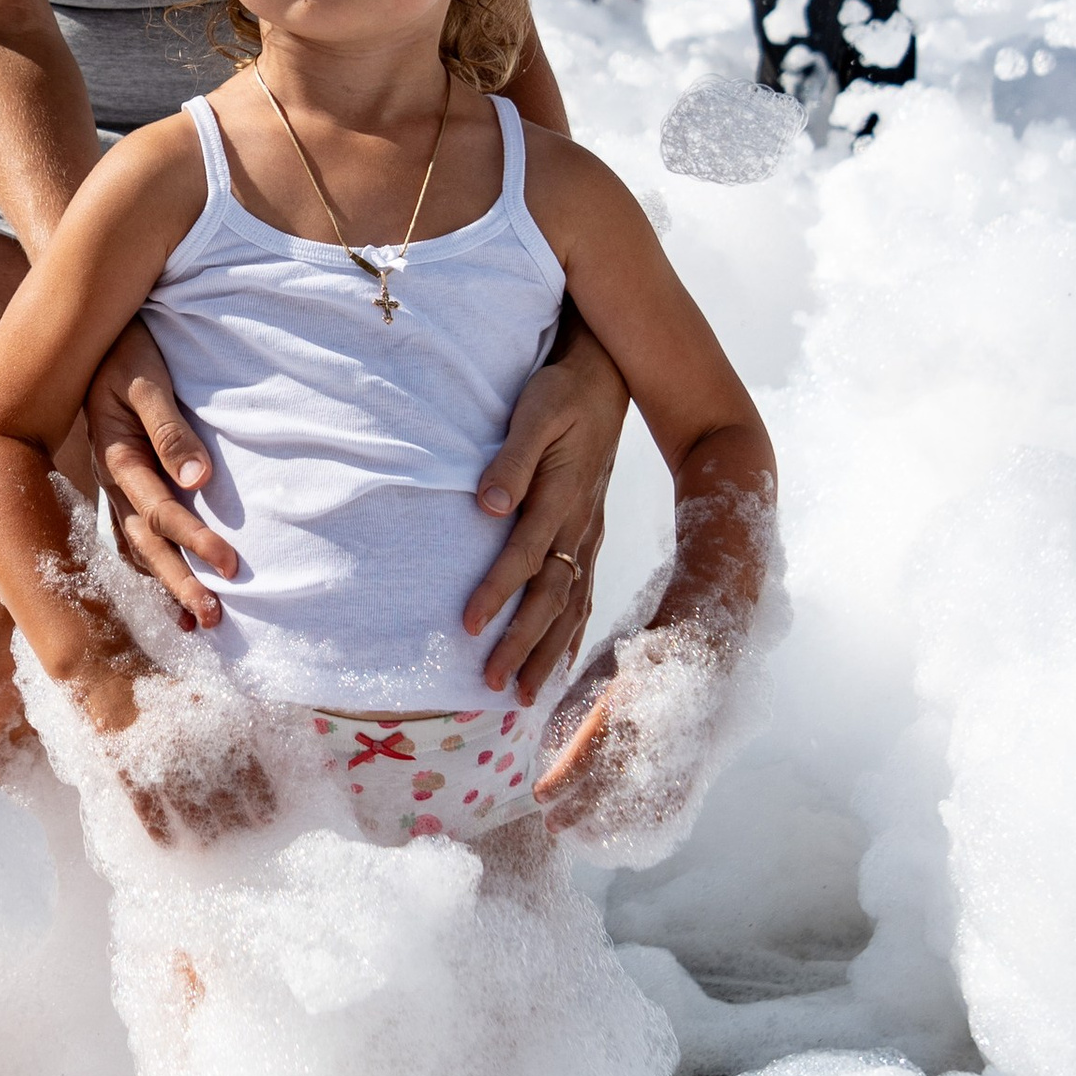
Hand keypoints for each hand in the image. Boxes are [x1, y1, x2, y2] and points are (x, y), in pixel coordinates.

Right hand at [87, 316, 242, 627]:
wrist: (95, 333)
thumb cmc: (129, 350)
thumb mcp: (147, 380)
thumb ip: (170, 430)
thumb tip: (200, 478)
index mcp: (117, 457)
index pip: (159, 511)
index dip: (195, 540)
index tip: (232, 566)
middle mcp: (113, 480)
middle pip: (146, 543)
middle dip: (180, 582)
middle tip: (214, 619)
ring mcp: (115, 485)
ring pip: (137, 546)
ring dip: (165, 583)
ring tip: (196, 622)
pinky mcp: (124, 482)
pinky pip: (133, 535)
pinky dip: (150, 566)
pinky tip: (166, 592)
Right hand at [101, 680, 279, 849]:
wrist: (111, 675)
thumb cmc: (167, 687)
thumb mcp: (209, 694)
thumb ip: (237, 721)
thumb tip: (268, 747)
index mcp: (220, 729)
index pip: (253, 778)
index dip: (262, 803)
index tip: (265, 819)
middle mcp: (197, 750)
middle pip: (225, 803)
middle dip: (233, 823)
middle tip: (236, 833)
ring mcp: (162, 765)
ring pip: (191, 814)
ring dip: (203, 833)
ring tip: (207, 844)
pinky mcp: (130, 774)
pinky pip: (150, 814)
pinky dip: (161, 832)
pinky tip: (168, 843)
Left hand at [461, 322, 626, 699]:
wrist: (605, 379)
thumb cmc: (560, 393)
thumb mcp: (535, 412)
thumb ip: (512, 459)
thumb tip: (489, 504)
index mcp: (562, 497)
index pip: (525, 556)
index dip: (498, 592)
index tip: (469, 626)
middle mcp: (580, 524)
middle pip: (552, 596)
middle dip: (524, 645)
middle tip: (493, 685)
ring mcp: (591, 533)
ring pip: (573, 604)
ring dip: (549, 652)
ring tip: (524, 695)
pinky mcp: (592, 533)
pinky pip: (586, 593)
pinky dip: (575, 633)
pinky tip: (564, 661)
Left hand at [531, 620, 731, 852]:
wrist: (704, 645)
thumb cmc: (647, 656)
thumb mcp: (609, 671)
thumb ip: (587, 707)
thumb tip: (554, 741)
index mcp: (624, 705)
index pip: (586, 753)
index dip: (561, 779)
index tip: (540, 794)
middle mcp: (649, 733)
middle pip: (608, 785)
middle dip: (576, 810)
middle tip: (552, 825)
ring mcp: (675, 750)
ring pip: (638, 800)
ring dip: (607, 823)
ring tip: (583, 837)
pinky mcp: (695, 762)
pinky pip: (671, 803)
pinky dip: (647, 823)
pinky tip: (627, 836)